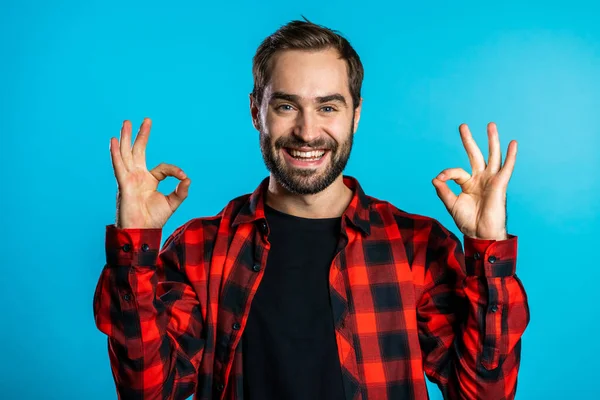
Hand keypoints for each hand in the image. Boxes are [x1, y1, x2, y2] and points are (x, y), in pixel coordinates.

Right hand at [110, 118, 190, 228]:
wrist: (142, 231)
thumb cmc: (153, 219)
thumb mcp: (171, 203)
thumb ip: (181, 192)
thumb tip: (188, 179)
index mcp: (149, 180)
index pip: (162, 168)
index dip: (174, 170)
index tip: (183, 177)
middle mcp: (138, 176)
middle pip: (138, 151)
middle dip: (141, 135)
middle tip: (146, 120)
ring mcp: (129, 179)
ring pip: (127, 154)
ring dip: (126, 137)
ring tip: (126, 122)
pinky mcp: (123, 184)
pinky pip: (119, 166)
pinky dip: (116, 153)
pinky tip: (114, 140)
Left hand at [431, 122, 516, 239]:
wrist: (481, 234)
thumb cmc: (468, 221)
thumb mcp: (451, 204)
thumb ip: (443, 191)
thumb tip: (435, 178)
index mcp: (468, 183)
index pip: (456, 171)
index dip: (447, 173)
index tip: (440, 179)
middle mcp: (480, 179)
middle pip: (475, 155)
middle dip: (469, 140)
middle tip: (462, 125)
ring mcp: (490, 180)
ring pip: (492, 156)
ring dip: (492, 141)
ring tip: (490, 125)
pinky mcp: (500, 185)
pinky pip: (506, 168)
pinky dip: (510, 156)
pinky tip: (513, 143)